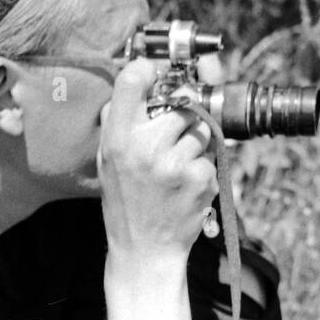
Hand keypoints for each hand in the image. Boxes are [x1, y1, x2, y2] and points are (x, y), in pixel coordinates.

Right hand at [97, 57, 216, 269]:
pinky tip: (186, 185)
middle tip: (172, 134)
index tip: (156, 73)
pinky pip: (211, 155)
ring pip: (202, 127)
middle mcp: (145, 148)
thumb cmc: (126, 202)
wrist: (145, 251)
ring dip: (196, 140)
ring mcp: (175, 164)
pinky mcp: (200, 179)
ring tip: (177, 165)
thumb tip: (141, 75)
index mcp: (117, 139)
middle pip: (182, 101)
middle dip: (184, 113)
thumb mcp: (108, 160)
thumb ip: (119, 120)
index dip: (150, 69)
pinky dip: (203, 166)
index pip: (133, 78)